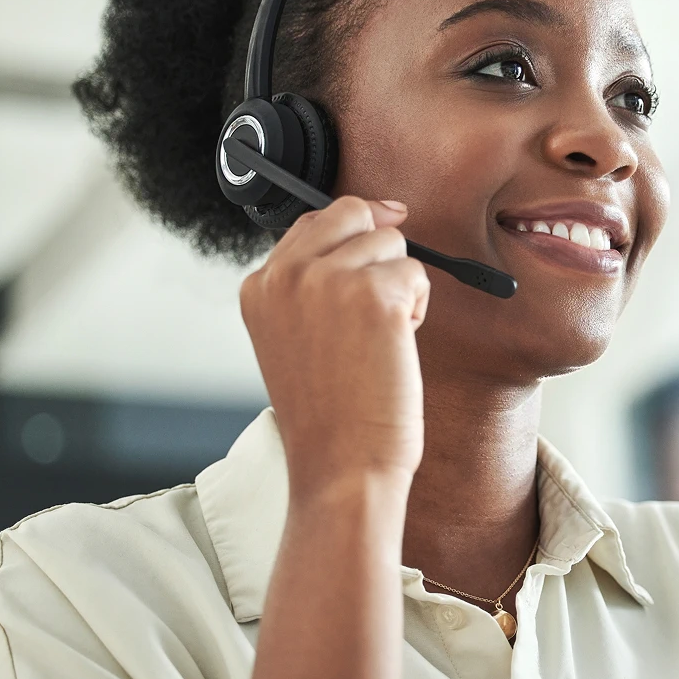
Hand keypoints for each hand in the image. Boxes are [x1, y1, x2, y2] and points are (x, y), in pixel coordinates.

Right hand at [240, 197, 429, 500]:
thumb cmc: (329, 413)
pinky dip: (419, 307)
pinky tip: (396, 347)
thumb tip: (379, 219)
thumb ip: (313, 283)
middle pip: (353, 212)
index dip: (352, 232)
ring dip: (400, 286)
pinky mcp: (373, 295)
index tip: (375, 248)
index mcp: (258, 286)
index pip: (313, 222)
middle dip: (380, 249)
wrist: (341, 466)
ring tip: (380, 340)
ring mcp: (327, 280)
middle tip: (383, 302)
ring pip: (391, 242)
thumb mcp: (296, 337)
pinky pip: (417, 272)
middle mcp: (286, 275)